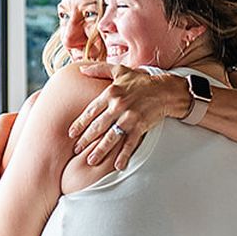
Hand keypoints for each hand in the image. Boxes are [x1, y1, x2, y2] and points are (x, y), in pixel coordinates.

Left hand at [70, 63, 192, 168]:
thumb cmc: (141, 81)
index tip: (71, 134)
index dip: (80, 123)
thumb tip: (82, 69)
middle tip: (76, 150)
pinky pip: (130, 143)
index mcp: (111, 93)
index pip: (91, 111)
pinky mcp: (141, 126)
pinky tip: (118, 165)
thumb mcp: (120, 71)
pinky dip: (124, 155)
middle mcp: (118, 106)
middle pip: (98, 126)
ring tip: (90, 160)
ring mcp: (129, 118)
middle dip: (86, 139)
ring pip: (111, 137)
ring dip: (100, 150)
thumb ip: (99, 69)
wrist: (165, 90)